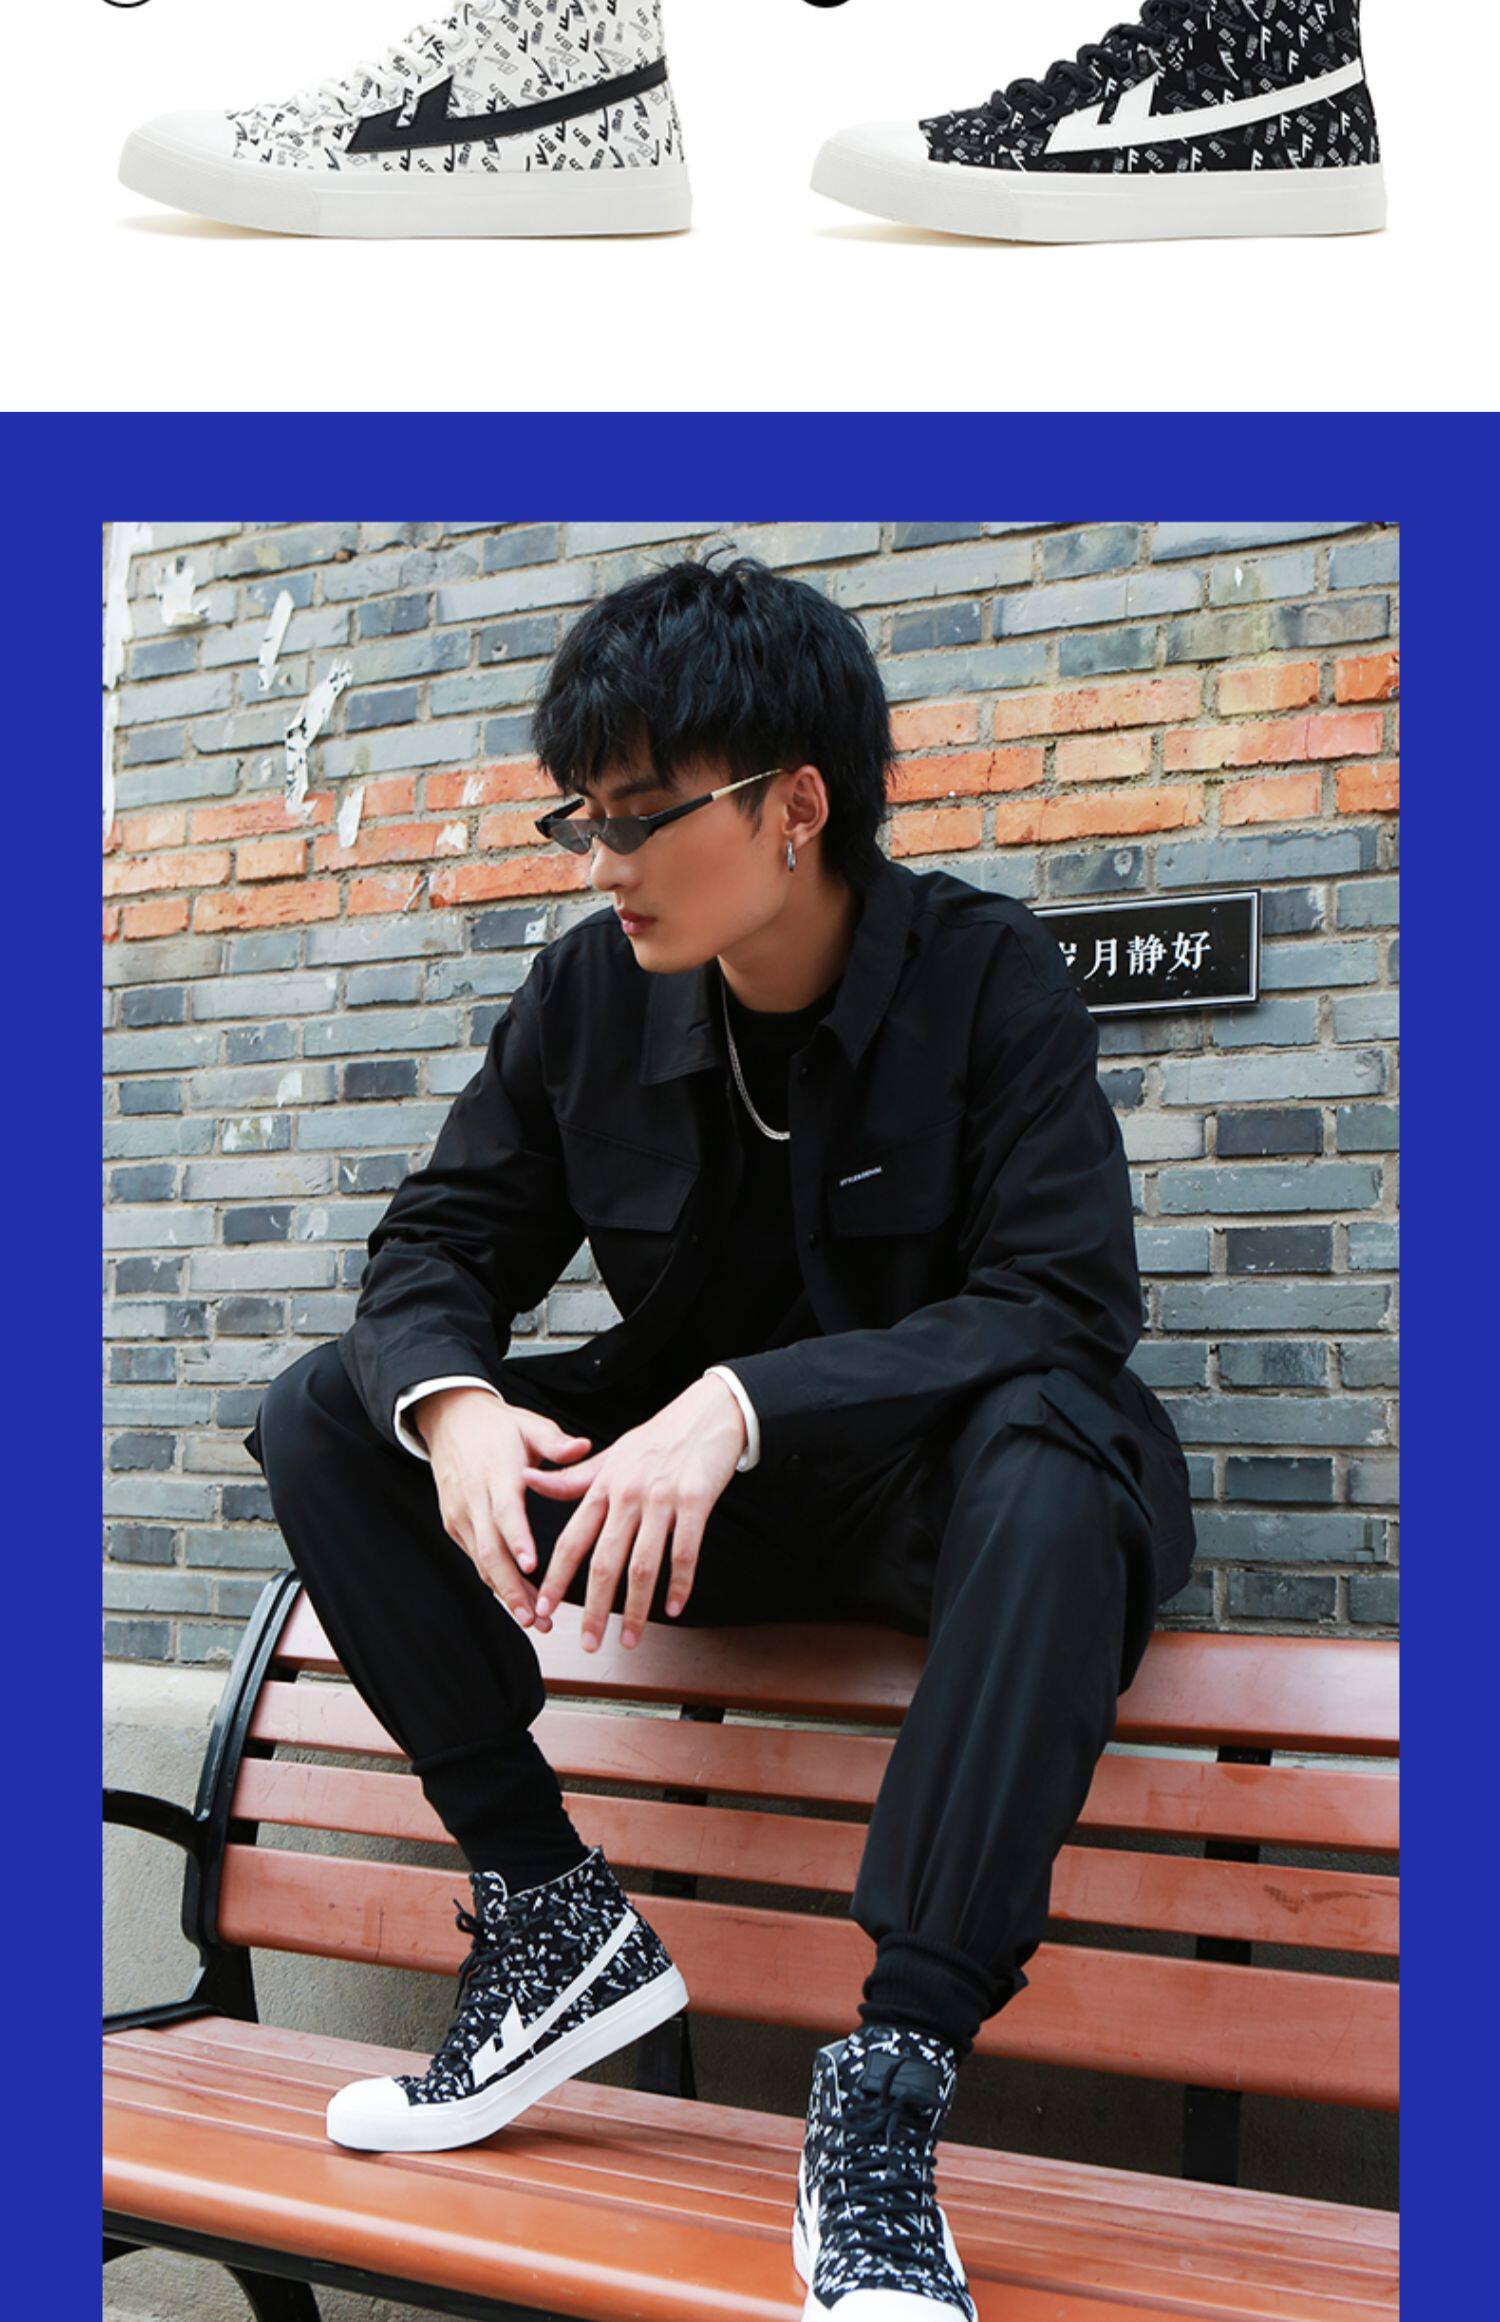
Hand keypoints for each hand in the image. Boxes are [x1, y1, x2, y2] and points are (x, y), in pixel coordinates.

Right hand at [416, 1387, 592, 1632]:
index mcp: (496, 1473)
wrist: (450, 1421)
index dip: (518, 1539)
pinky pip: (476, 1559)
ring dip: (506, 1594)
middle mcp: (473, 1499)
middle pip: (490, 1550)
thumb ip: (556, 1442)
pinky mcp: (455, 1525)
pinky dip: (495, 1582)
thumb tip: (583, 1446)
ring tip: (534, 1620)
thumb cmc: (498, 1426)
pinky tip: (518, 1602)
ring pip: (482, 1562)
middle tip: (535, 1617)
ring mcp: (460, 1515)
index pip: (505, 1511)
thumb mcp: (529, 1425)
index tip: (533, 1566)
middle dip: (512, 1587)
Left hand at [520, 1374, 746, 1650]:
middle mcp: (628, 1494)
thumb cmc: (657, 1438)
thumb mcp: (611, 1455)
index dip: (557, 1578)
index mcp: (604, 1486)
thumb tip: (529, 1482)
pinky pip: (685, 1552)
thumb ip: (572, 1478)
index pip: (572, 1540)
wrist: (707, 1413)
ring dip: (636, 1608)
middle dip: (596, 1609)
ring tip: (629, 1639)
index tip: (544, 1608)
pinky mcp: (696, 1502)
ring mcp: (662, 1499)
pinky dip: (680, 1585)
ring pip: (644, 1564)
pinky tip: (674, 1609)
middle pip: (605, 1561)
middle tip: (591, 1643)